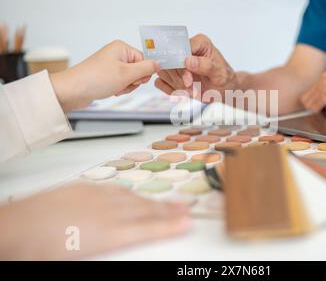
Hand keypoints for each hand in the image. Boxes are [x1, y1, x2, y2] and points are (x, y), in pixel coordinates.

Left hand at [0, 183, 188, 259]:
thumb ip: (111, 246)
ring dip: (153, 201)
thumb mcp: (81, 257)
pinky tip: (134, 195)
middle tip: (186, 208)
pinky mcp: (84, 189)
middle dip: (169, 210)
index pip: (148, 229)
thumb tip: (126, 240)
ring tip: (168, 202)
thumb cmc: (41, 250)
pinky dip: (129, 193)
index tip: (187, 222)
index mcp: (108, 234)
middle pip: (145, 210)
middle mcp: (106, 212)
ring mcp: (96, 197)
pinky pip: (115, 189)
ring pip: (133, 197)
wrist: (13, 228)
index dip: (170, 226)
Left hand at [50, 40, 159, 111]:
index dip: (142, 73)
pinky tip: (111, 91)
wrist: (73, 91)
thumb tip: (159, 65)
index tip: (134, 79)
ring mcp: (111, 65)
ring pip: (131, 79)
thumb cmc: (95, 79)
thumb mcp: (127, 74)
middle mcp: (116, 54)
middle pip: (139, 70)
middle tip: (122, 83)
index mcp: (122, 48)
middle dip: (133, 81)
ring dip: (126, 87)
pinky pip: (122, 83)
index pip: (144, 60)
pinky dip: (119, 89)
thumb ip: (146, 68)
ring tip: (114, 88)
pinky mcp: (107, 76)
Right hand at [155, 34, 236, 101]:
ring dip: (176, 86)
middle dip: (180, 79)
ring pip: (163, 72)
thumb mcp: (220, 74)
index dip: (181, 65)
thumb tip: (188, 60)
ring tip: (192, 92)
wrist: (224, 91)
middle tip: (193, 90)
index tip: (189, 81)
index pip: (180, 48)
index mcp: (199, 43)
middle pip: (169, 61)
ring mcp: (176, 62)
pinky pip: (160, 82)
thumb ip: (206, 66)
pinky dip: (171, 90)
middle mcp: (185, 50)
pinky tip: (184, 93)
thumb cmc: (224, 79)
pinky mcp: (170, 75)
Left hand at [300, 70, 325, 111]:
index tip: (318, 111)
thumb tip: (317, 103)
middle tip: (324, 115)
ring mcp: (325, 85)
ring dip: (317, 112)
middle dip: (313, 108)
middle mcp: (324, 77)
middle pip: (306, 98)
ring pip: (308, 104)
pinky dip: (320, 114)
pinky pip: (314, 108)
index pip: (309, 92)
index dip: (313, 104)